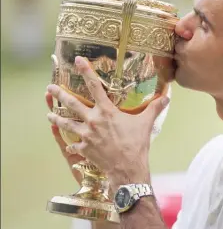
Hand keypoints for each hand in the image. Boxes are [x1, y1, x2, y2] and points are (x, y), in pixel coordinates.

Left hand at [46, 56, 168, 188]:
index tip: (78, 60)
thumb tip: (167, 97)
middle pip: (72, 104)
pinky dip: (71, 145)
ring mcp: (86, 135)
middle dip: (59, 94)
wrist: (127, 168)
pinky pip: (74, 145)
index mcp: (107, 111)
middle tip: (49, 88)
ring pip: (66, 123)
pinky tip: (68, 145)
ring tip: (49, 115)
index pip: (95, 86)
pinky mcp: (84, 148)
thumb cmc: (136, 143)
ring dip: (57, 118)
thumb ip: (155, 108)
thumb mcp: (146, 123)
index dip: (86, 71)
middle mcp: (93, 120)